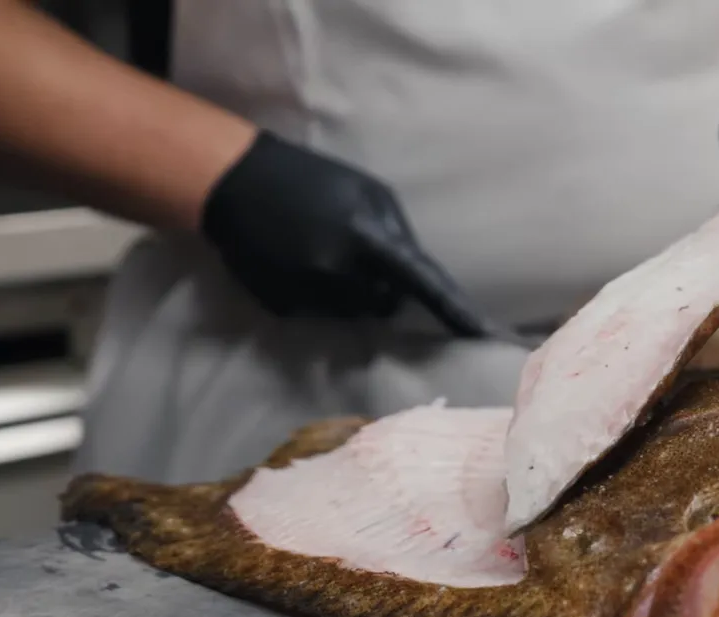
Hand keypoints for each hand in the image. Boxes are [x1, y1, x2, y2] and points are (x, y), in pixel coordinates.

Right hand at [201, 131, 498, 336]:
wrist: (234, 180)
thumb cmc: (312, 179)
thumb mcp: (368, 192)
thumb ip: (397, 235)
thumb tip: (417, 278)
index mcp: (367, 237)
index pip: (424, 282)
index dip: (455, 310)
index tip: (485, 334)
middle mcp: (339, 271)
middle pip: (384, 306)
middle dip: (380, 289)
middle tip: (356, 256)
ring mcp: (307, 293)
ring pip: (351, 313)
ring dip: (348, 293)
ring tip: (323, 254)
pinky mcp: (281, 307)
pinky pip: (316, 313)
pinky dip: (315, 294)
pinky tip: (296, 263)